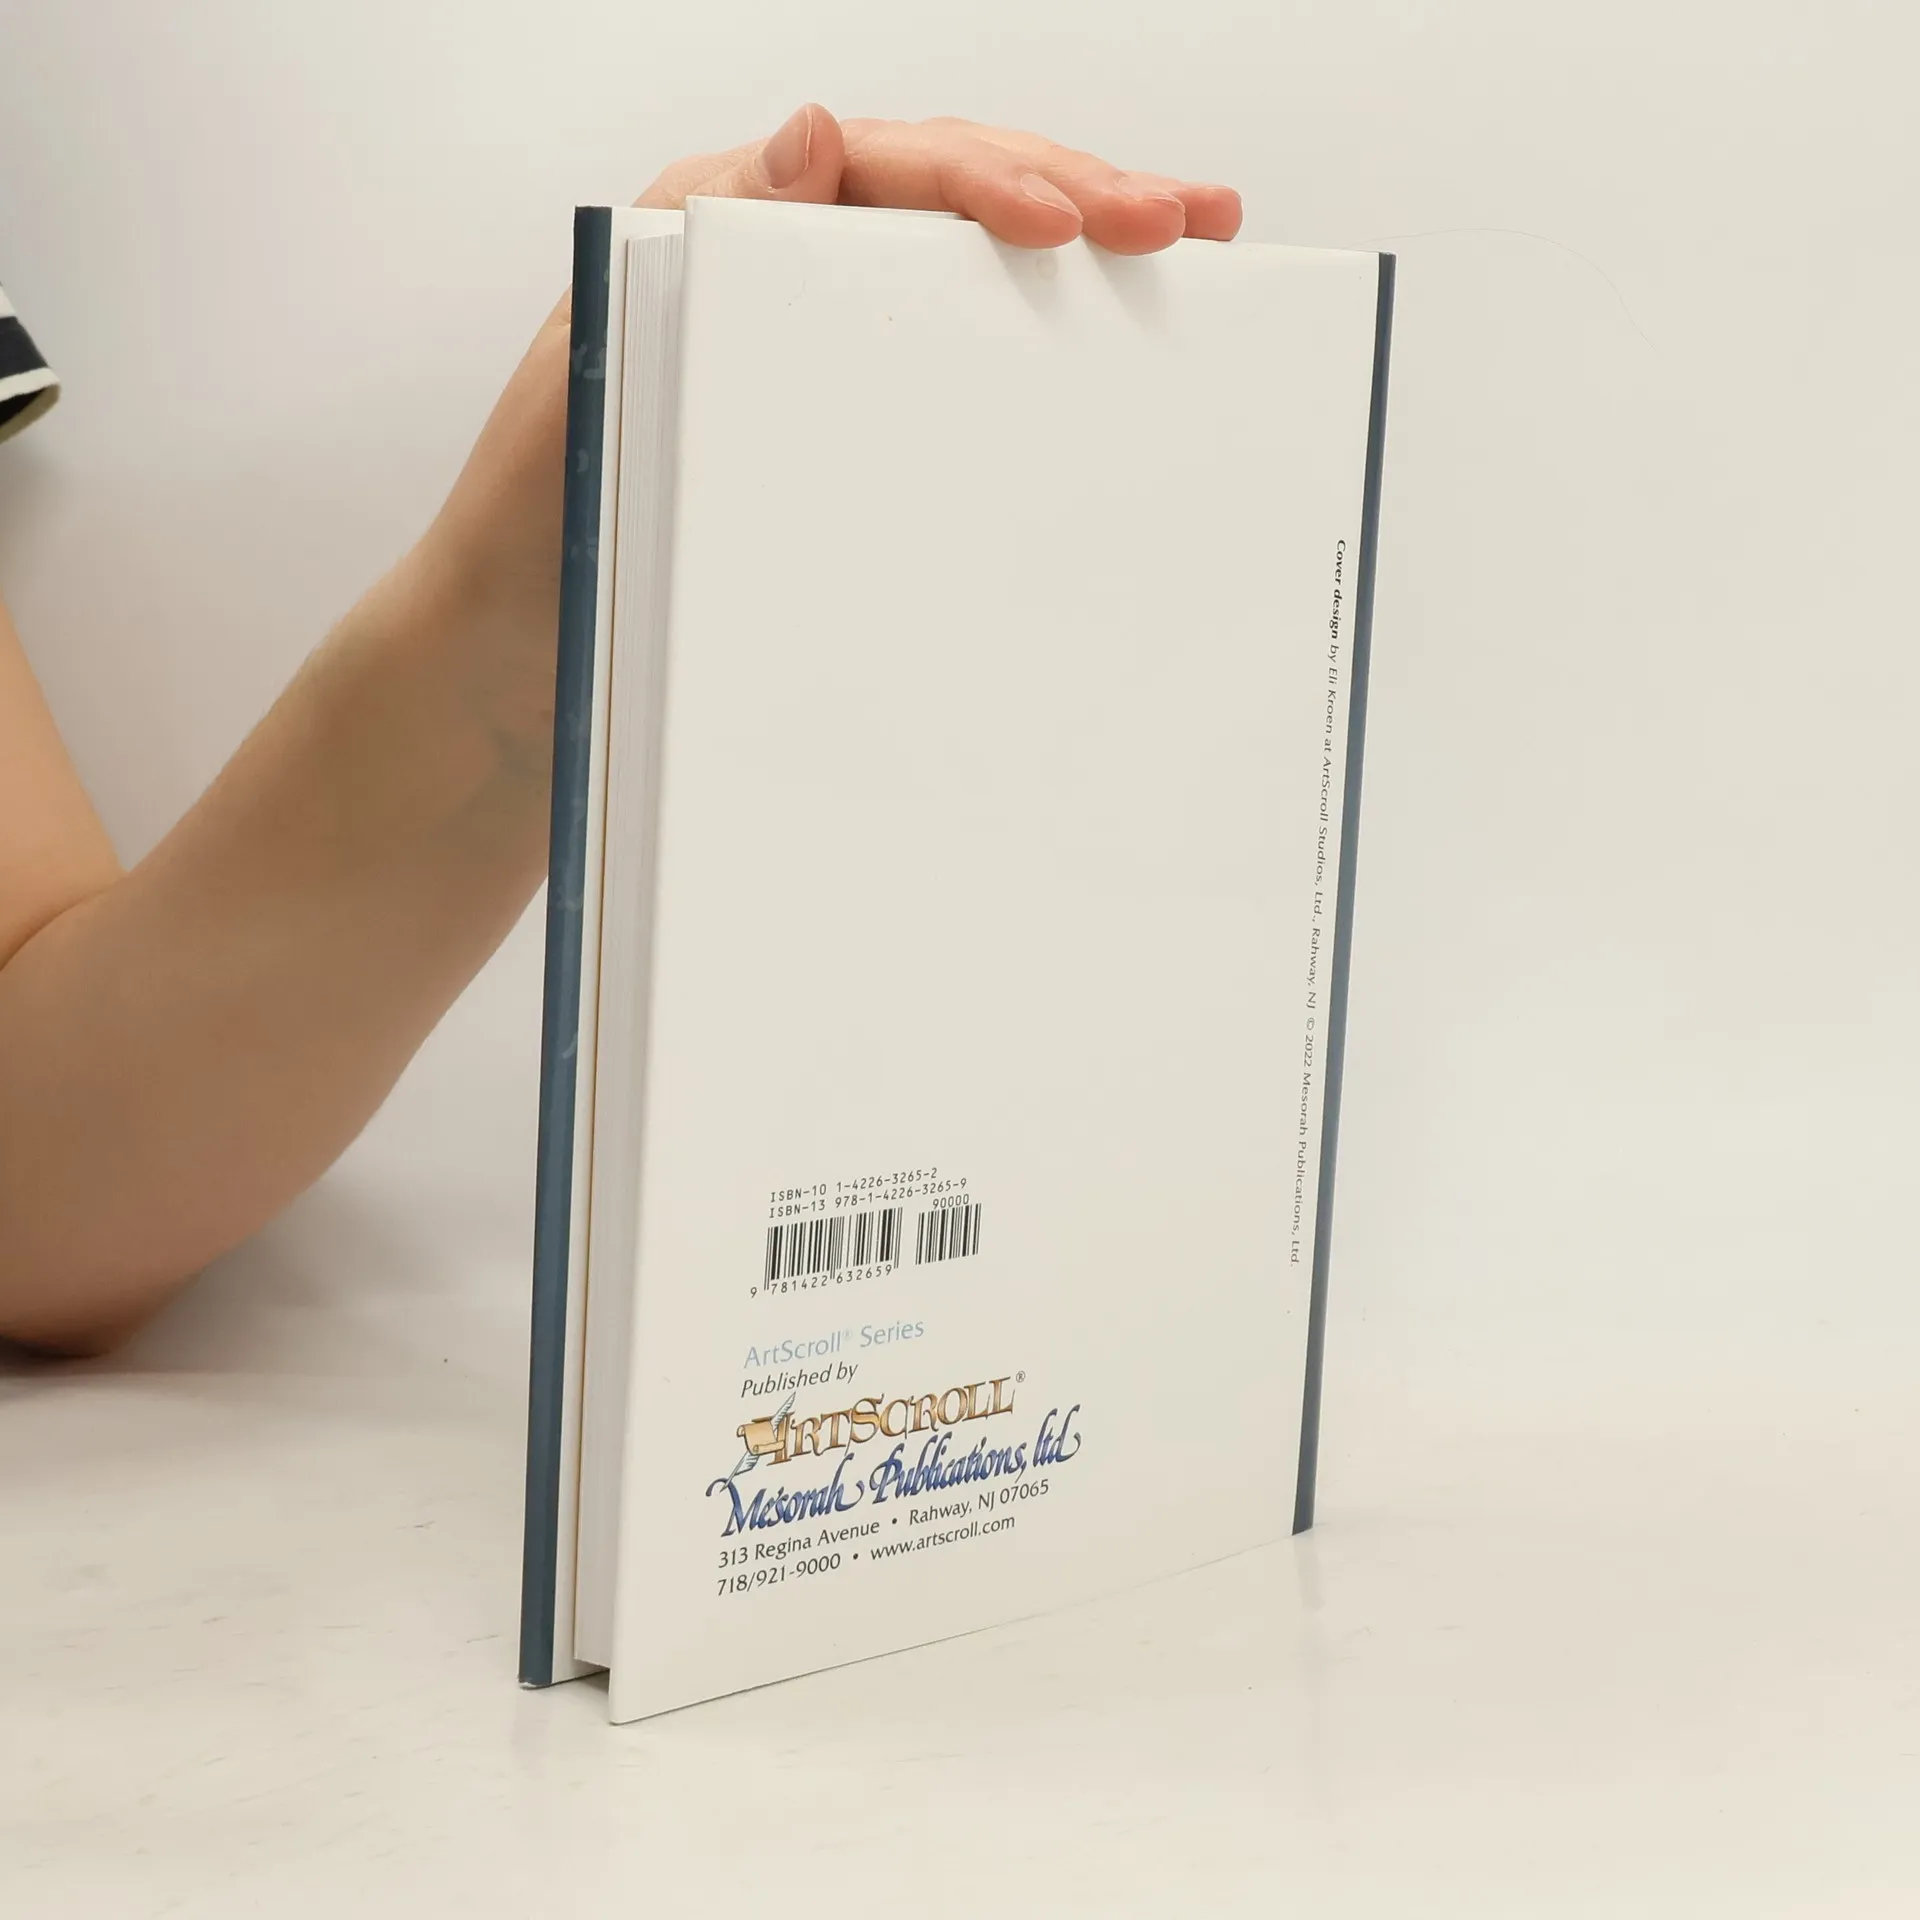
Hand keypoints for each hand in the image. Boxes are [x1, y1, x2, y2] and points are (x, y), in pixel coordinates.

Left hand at [413, 109, 1241, 767]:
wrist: (506, 682)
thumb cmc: (532, 537)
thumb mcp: (598, 376)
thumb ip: (699, 250)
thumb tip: (816, 133)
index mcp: (715, 233)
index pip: (883, 170)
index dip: (994, 182)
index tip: (1082, 225)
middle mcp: (774, 275)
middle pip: (949, 205)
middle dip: (1080, 197)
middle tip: (1193, 218)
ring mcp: (813, 357)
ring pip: (964, 282)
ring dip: (1077, 262)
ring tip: (1188, 255)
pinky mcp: (837, 443)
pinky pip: (947, 374)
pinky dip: (1031, 356)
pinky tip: (1104, 354)